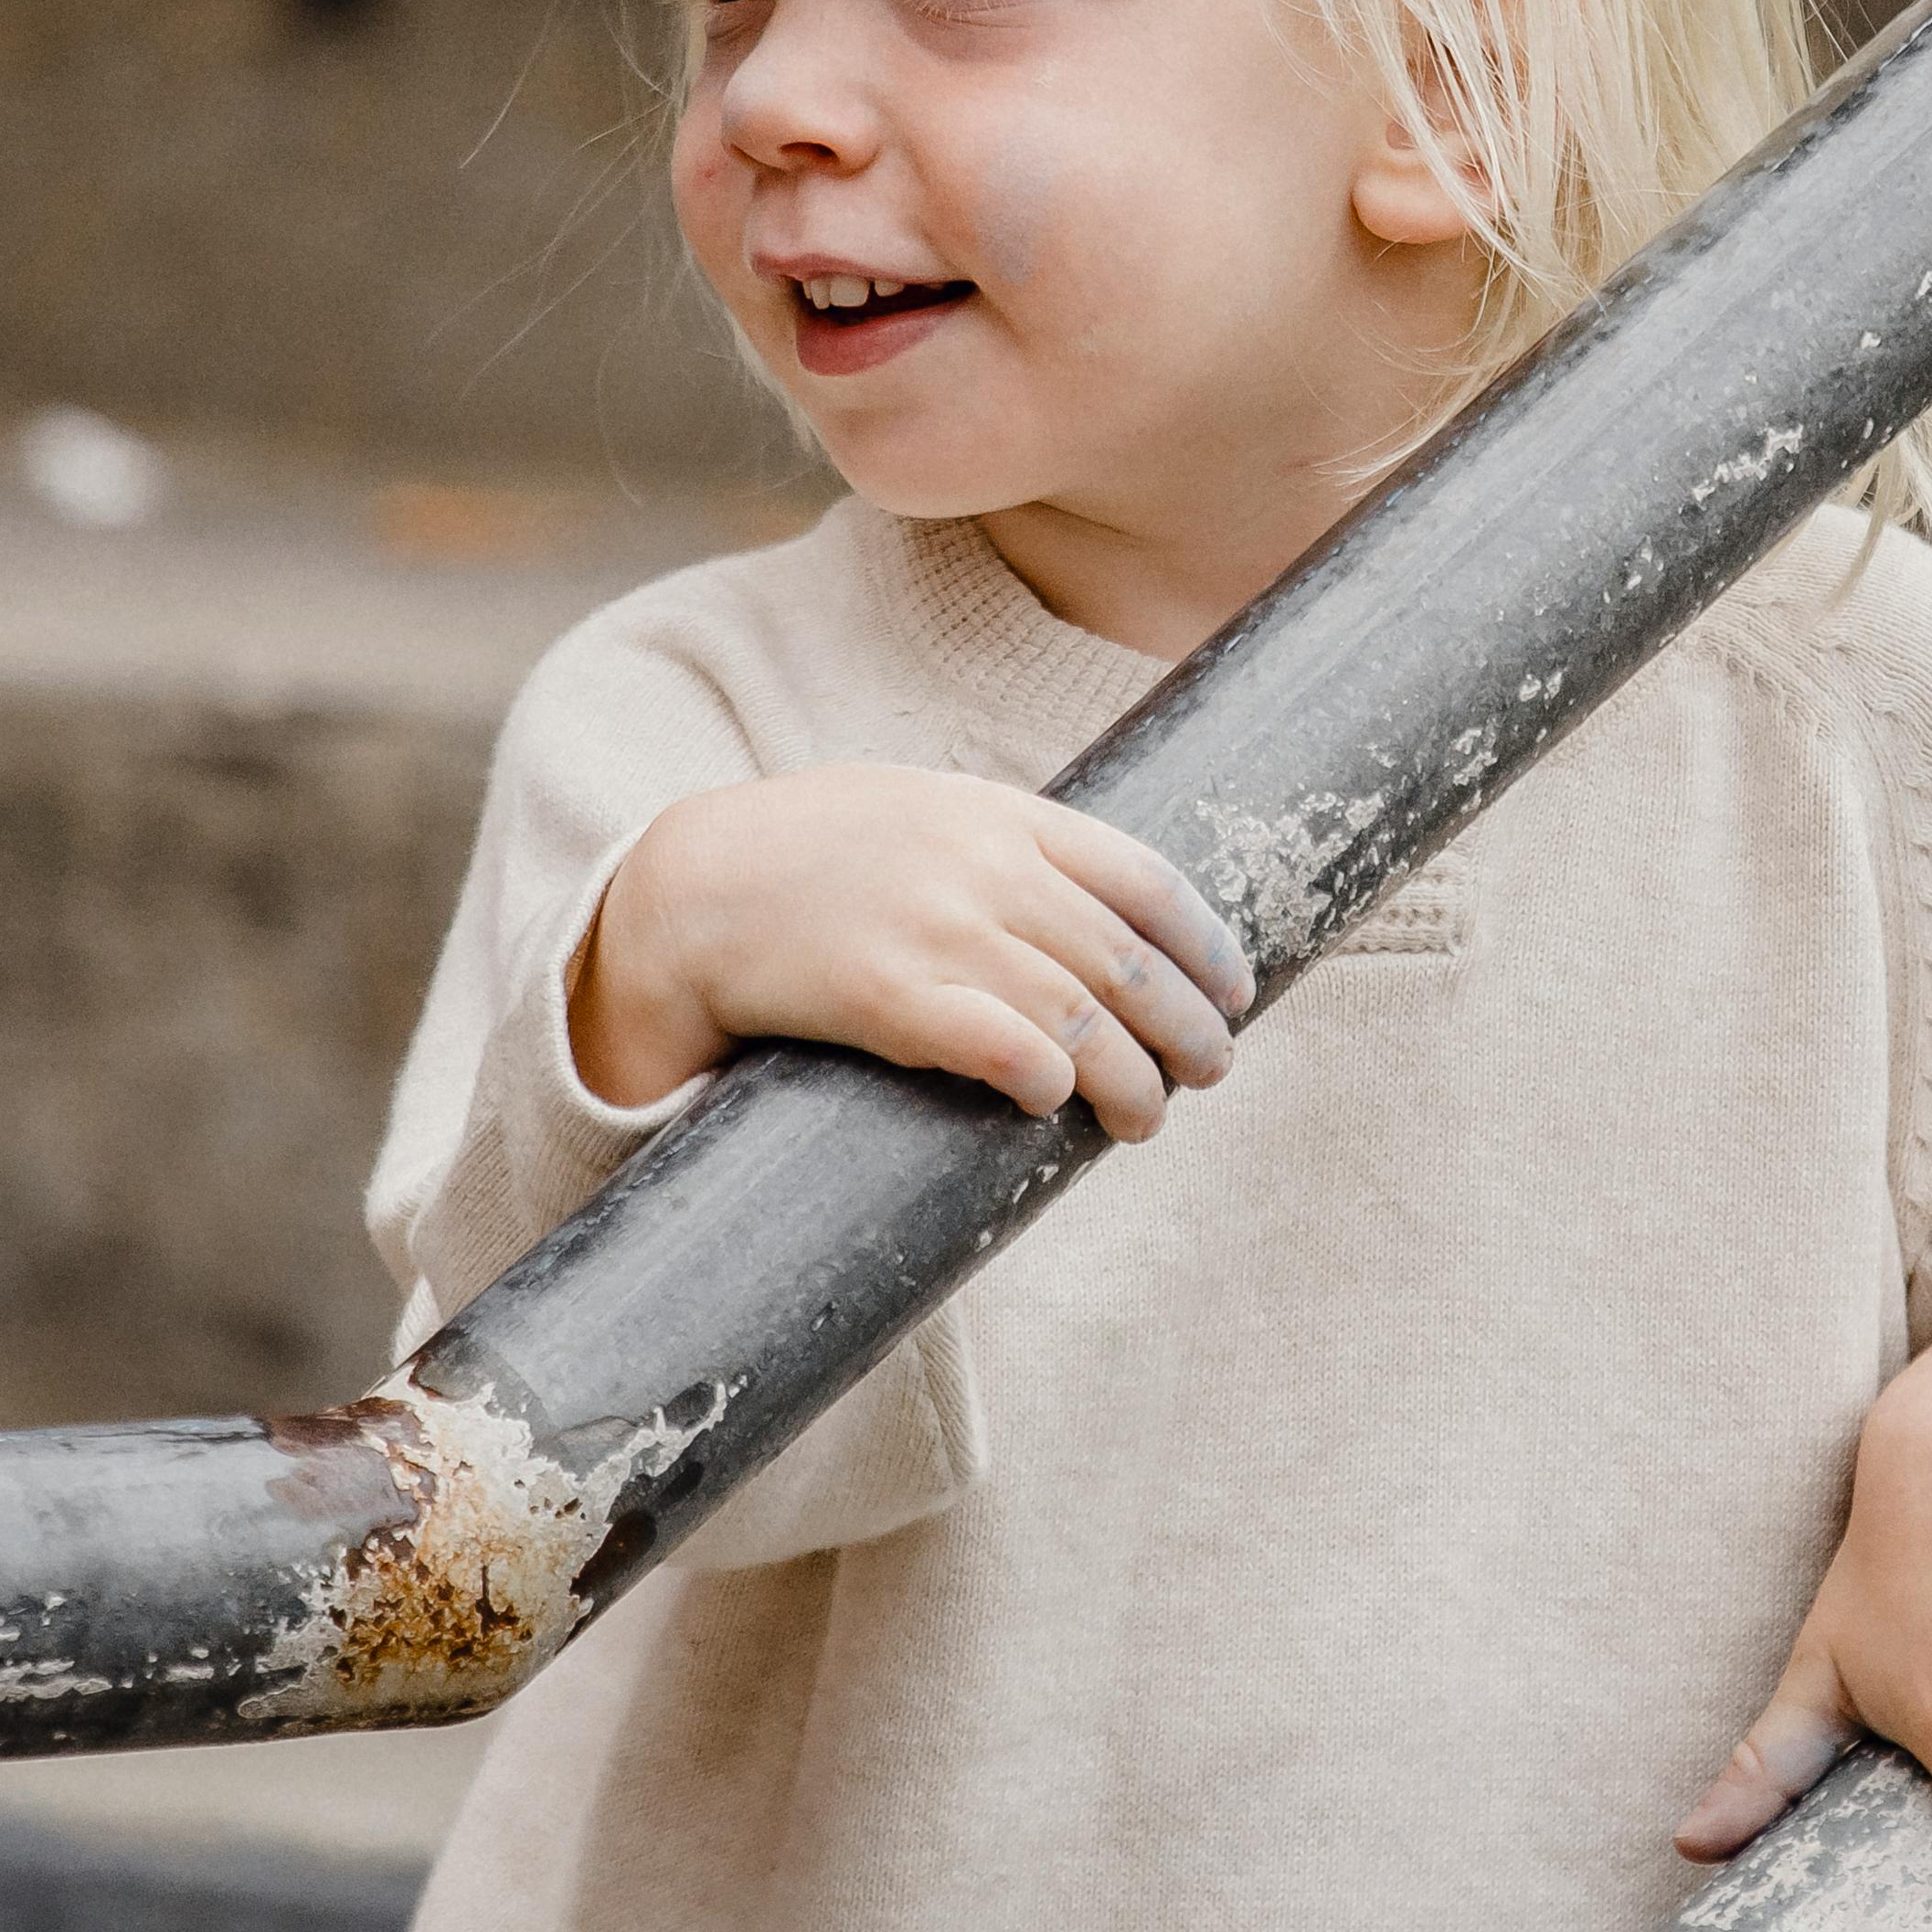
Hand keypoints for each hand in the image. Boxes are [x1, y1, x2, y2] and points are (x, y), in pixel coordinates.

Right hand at [571, 766, 1256, 1140]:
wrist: (694, 885)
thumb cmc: (812, 855)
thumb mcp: (923, 812)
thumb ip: (1005, 847)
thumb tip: (1097, 913)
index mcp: (1004, 818)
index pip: (1146, 880)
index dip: (1206, 946)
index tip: (1236, 993)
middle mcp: (986, 869)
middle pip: (1130, 961)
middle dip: (1189, 1028)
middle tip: (1211, 1073)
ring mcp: (939, 930)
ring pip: (1085, 1017)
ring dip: (1133, 1083)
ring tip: (1145, 1120)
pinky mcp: (889, 995)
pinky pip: (1003, 1044)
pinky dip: (1048, 1079)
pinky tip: (1054, 1103)